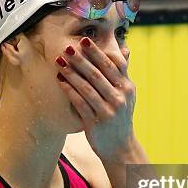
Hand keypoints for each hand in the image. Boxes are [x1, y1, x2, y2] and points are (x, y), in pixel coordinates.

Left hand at [55, 37, 134, 159]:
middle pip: (98, 74)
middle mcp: (120, 98)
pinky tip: (60, 80)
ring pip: (87, 87)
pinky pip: (79, 103)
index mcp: (128, 88)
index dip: (98, 52)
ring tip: (59, 62)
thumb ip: (123, 72)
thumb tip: (125, 48)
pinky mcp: (96, 122)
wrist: (121, 147)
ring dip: (72, 73)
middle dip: (82, 59)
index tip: (85, 40)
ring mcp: (108, 110)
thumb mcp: (128, 94)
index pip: (112, 65)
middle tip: (68, 47)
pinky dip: (69, 90)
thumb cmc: (121, 116)